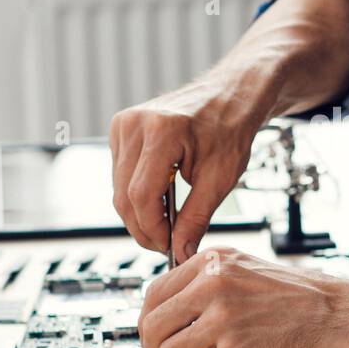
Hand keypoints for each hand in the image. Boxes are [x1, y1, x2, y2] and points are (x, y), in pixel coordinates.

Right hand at [110, 83, 264, 262]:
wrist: (229, 96)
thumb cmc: (230, 129)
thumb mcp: (220, 178)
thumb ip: (196, 217)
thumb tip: (181, 251)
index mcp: (163, 131)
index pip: (141, 195)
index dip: (153, 228)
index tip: (168, 246)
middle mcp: (135, 124)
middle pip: (124, 195)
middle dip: (144, 227)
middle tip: (167, 243)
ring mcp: (124, 123)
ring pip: (118, 187)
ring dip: (139, 212)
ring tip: (168, 223)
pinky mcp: (121, 128)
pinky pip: (119, 174)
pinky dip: (136, 194)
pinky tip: (159, 199)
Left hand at [137, 246, 348, 347]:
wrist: (345, 317)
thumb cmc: (308, 300)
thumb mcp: (251, 271)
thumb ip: (212, 283)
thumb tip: (176, 311)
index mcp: (214, 262)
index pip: (154, 293)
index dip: (152, 323)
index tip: (160, 336)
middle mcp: (214, 285)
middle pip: (153, 327)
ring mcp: (225, 318)